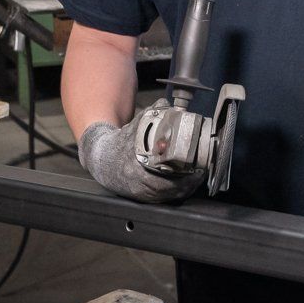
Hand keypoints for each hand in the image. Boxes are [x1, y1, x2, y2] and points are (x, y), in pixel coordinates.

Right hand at [78, 101, 204, 203]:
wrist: (102, 159)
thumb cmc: (122, 142)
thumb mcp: (136, 125)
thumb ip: (153, 113)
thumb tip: (169, 104)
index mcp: (137, 162)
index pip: (165, 173)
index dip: (184, 173)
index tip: (197, 166)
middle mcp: (137, 180)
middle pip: (168, 187)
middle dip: (187, 182)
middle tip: (201, 172)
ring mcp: (138, 190)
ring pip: (166, 195)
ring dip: (184, 188)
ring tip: (196, 178)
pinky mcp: (140, 196)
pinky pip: (161, 198)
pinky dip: (174, 193)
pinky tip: (185, 186)